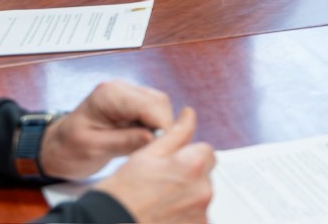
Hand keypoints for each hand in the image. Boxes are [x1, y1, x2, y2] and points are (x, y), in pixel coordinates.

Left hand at [39, 80, 175, 179]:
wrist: (56, 147)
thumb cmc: (68, 149)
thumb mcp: (93, 149)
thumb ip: (124, 141)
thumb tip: (155, 137)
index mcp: (109, 95)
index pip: (149, 105)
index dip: (162, 126)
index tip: (162, 148)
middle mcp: (121, 88)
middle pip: (159, 102)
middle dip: (163, 126)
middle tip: (156, 151)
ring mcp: (127, 94)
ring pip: (160, 106)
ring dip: (160, 127)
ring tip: (148, 147)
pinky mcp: (132, 103)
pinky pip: (154, 112)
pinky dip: (155, 126)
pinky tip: (145, 142)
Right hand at [92, 107, 214, 222]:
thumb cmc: (121, 194)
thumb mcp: (145, 156)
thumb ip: (175, 133)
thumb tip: (189, 114)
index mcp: (192, 165)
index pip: (206, 152)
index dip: (186, 156)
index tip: (170, 166)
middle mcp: (203, 191)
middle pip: (205, 176)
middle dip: (188, 177)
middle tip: (159, 187)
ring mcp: (201, 216)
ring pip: (200, 198)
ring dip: (186, 199)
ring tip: (158, 204)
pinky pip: (196, 218)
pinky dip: (184, 217)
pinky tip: (162, 217)